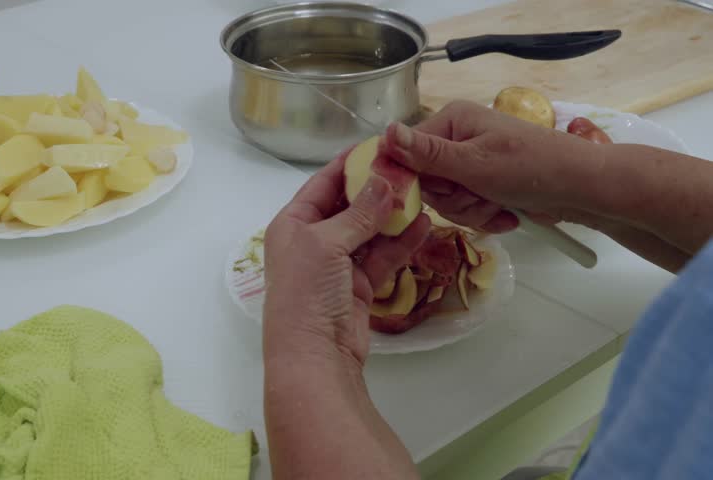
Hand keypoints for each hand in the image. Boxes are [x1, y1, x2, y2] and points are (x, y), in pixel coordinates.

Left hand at [263, 152, 429, 366]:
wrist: (314, 355)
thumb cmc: (307, 291)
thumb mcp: (327, 243)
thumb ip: (359, 213)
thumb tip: (385, 181)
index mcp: (292, 224)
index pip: (322, 185)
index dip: (349, 165)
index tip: (379, 147)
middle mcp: (312, 241)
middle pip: (348, 207)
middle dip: (377, 190)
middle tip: (409, 170)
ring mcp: (336, 265)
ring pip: (369, 232)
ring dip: (392, 216)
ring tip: (422, 194)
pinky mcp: (358, 286)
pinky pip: (382, 257)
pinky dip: (401, 243)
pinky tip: (423, 225)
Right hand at [380, 100, 606, 231]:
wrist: (583, 190)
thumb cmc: (531, 168)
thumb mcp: (474, 163)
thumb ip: (427, 154)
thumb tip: (386, 132)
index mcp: (451, 121)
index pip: (405, 153)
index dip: (416, 180)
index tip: (438, 192)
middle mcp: (457, 139)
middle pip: (425, 182)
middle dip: (452, 199)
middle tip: (479, 196)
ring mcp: (472, 163)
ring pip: (445, 200)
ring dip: (471, 211)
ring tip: (498, 205)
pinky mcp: (485, 185)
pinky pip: (465, 208)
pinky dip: (484, 216)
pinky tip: (506, 214)